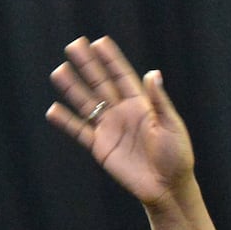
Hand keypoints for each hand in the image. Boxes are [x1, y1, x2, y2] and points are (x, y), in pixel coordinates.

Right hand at [47, 36, 196, 210]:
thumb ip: (158, 101)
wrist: (167, 188)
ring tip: (58, 72)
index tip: (98, 42)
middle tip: (73, 46)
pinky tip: (53, 110)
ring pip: (87, 104)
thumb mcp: (171, 126)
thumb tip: (152, 73)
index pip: (122, 76)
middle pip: (101, 84)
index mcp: (141, 105)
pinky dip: (66, 122)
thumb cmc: (177, 156)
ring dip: (73, 88)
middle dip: (87, 65)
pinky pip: (79, 132)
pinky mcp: (101, 147)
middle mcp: (123, 113)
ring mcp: (110, 129)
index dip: (111, 60)